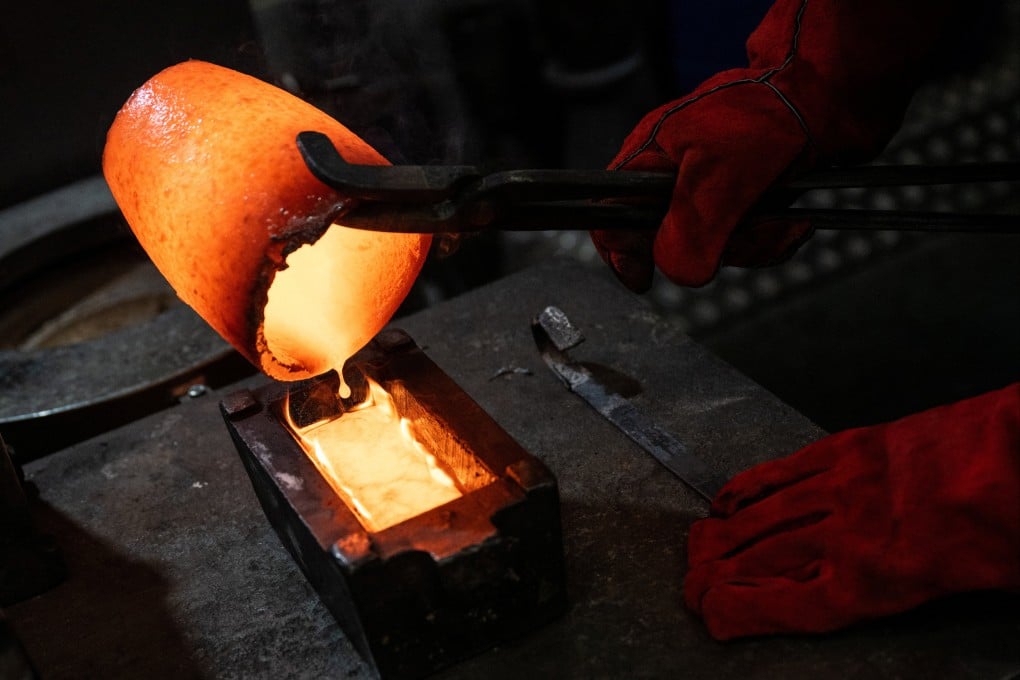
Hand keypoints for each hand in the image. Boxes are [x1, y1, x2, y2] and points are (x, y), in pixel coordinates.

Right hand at [592, 74, 812, 291]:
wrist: (827, 97)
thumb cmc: (766, 120)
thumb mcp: (719, 177)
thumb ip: (689, 231)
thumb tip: (677, 273)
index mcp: (647, 159)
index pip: (608, 215)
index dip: (621, 252)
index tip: (644, 280)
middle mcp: (672, 177)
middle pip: (667, 242)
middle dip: (711, 250)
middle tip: (743, 235)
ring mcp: (708, 189)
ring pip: (711, 247)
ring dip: (751, 244)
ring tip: (779, 224)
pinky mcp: (742, 199)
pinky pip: (743, 240)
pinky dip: (769, 238)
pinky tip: (791, 224)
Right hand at [685, 382, 1019, 639]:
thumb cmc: (1012, 529)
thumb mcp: (970, 588)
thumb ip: (906, 595)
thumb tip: (863, 594)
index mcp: (876, 580)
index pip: (781, 602)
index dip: (737, 610)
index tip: (712, 616)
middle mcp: (846, 533)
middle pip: (761, 558)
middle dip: (716, 575)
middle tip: (689, 585)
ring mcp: (843, 484)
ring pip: (764, 514)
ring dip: (722, 533)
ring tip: (695, 546)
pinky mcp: (851, 446)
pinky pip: (784, 469)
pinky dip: (749, 486)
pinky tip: (727, 498)